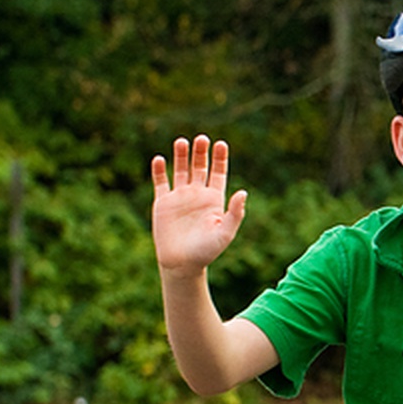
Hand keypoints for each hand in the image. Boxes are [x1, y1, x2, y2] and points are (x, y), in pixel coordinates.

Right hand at [151, 136, 247, 278]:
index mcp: (214, 200)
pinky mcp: (163, 203)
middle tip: (202, 138)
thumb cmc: (206, 251)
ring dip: (181, 156)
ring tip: (182, 141)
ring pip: (181, 170)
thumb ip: (234, 213)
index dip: (220, 158)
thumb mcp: (225, 233)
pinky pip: (161, 182)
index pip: (218, 173)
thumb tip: (243, 192)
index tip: (220, 144)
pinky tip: (159, 159)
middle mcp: (197, 195)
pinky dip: (159, 171)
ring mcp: (180, 197)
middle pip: (200, 167)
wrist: (182, 264)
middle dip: (201, 152)